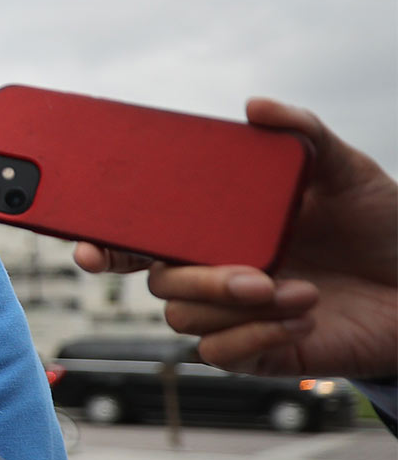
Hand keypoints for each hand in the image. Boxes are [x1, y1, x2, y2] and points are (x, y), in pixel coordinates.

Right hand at [74, 100, 397, 376]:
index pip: (143, 234)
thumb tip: (255, 107)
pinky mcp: (257, 351)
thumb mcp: (347, 170)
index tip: (92, 247)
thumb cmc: (382, 227)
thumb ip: (302, 132)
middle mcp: (216, 269)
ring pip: (183, 317)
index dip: (104, 242)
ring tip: (301, 292)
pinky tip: (301, 316)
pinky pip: (217, 353)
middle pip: (158, 280)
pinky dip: (254, 335)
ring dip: (238, 307)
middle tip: (252, 275)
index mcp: (219, 226)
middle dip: (197, 279)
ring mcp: (233, 313)